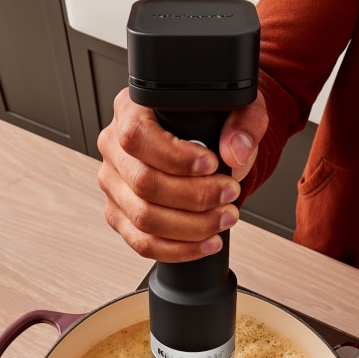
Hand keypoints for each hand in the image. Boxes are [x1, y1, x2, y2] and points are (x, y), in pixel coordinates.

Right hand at [97, 88, 267, 261]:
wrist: (210, 147)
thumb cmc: (213, 124)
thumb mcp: (237, 109)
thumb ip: (244, 124)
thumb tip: (236, 151)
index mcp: (131, 111)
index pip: (137, 136)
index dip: (174, 156)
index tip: (211, 164)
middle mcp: (114, 148)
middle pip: (143, 183)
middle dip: (194, 196)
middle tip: (229, 194)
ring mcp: (114, 185)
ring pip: (143, 218)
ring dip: (192, 226)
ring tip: (225, 218)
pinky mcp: (121, 216)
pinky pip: (143, 243)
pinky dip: (180, 249)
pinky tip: (207, 241)